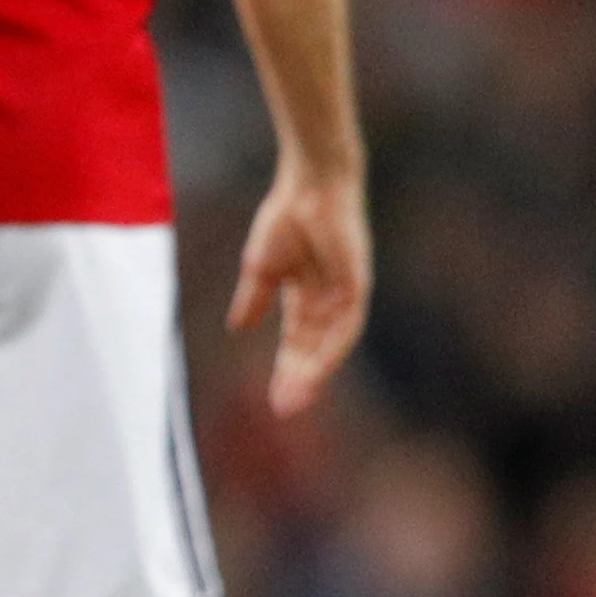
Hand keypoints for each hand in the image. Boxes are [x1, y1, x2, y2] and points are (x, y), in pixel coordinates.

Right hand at [228, 162, 371, 412]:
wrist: (308, 186)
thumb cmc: (286, 217)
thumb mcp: (260, 268)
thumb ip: (253, 299)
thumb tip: (237, 328)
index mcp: (307, 298)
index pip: (297, 343)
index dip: (285, 371)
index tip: (272, 401)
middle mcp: (330, 302)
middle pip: (314, 351)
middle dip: (299, 380)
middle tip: (283, 410)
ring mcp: (346, 296)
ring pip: (331, 346)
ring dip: (315, 373)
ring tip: (296, 398)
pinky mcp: (358, 287)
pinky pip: (347, 328)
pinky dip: (332, 350)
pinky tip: (317, 369)